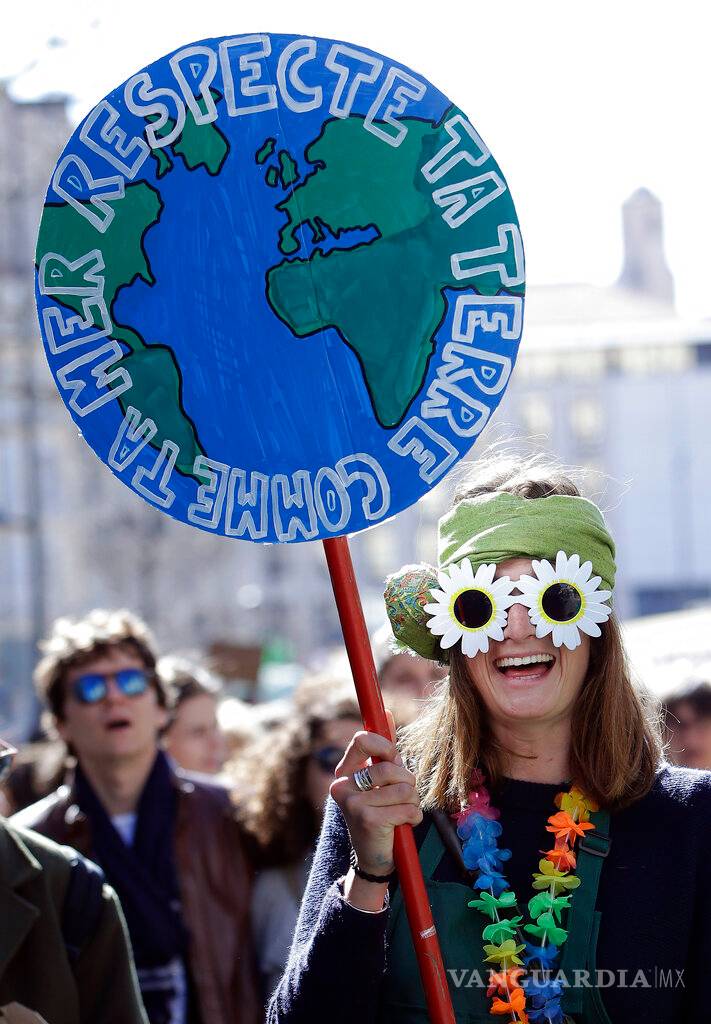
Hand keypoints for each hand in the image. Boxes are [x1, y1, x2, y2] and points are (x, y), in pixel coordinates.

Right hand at [330, 711, 421, 879]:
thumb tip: (386, 712)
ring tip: (402, 813)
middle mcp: (342, 786)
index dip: (385, 746)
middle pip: (390, 767)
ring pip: (404, 788)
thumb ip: (383, 751)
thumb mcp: (380, 782)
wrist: (374, 859)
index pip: (362, 740)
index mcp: (344, 773)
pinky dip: (414, 817)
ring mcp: (353, 804)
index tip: (394, 757)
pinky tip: (402, 826)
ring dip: (413, 802)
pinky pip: (408, 807)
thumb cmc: (380, 814)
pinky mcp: (368, 820)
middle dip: (407, 782)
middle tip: (402, 796)